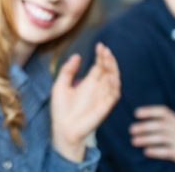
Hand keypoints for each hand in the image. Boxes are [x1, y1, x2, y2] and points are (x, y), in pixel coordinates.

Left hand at [51, 43, 120, 161]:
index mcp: (88, 83)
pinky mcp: (105, 107)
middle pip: (108, 71)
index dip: (101, 56)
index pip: (98, 66)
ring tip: (108, 59)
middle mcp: (97, 88)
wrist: (63, 129)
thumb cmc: (61, 109)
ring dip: (113, 69)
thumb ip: (67, 71)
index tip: (100, 45)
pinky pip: (114, 95)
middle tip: (105, 50)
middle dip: (108, 59)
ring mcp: (102, 97)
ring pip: (114, 80)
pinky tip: (110, 76)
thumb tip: (77, 55)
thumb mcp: (60, 85)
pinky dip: (114, 85)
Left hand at [130, 105, 174, 171]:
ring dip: (145, 139)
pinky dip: (155, 151)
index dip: (149, 111)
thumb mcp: (173, 129)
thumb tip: (137, 123)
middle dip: (144, 126)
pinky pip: (167, 151)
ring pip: (162, 138)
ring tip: (133, 141)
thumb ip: (160, 123)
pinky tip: (146, 152)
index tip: (136, 113)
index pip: (163, 111)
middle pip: (160, 124)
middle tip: (131, 130)